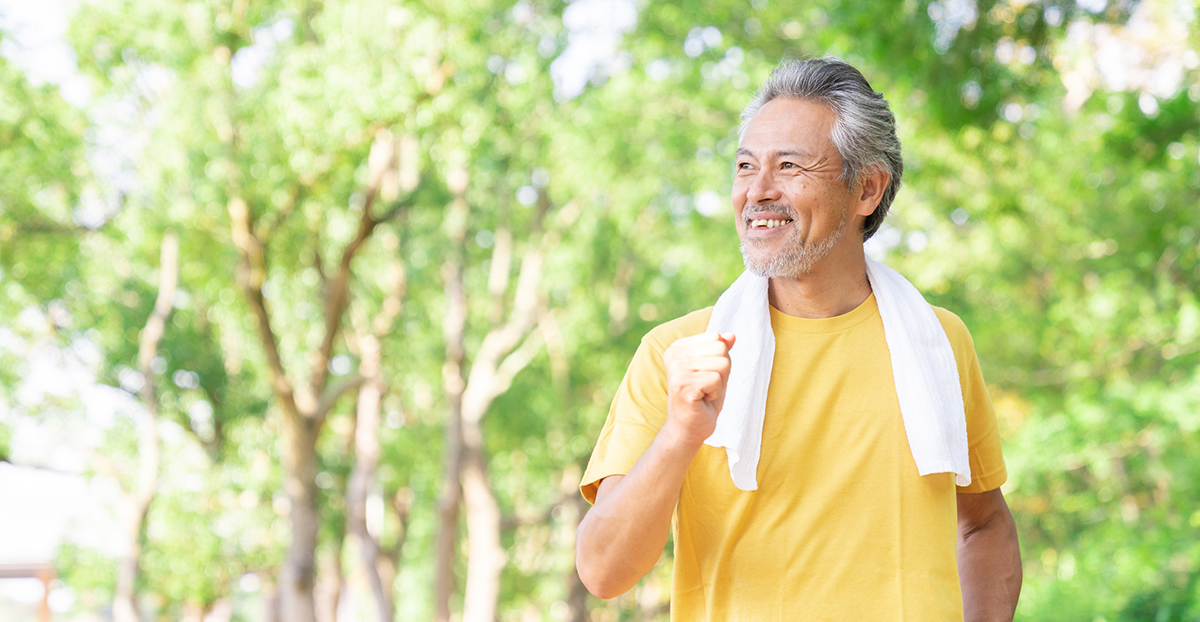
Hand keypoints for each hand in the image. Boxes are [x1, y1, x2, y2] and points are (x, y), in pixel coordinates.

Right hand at [662, 332, 734, 447]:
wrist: (688, 428)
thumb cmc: (702, 399)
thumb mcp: (715, 370)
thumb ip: (721, 351)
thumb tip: (731, 335)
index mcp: (678, 347)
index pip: (716, 337)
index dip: (719, 359)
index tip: (706, 376)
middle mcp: (674, 355)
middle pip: (721, 348)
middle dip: (722, 371)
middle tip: (707, 387)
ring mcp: (677, 370)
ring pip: (722, 364)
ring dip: (720, 383)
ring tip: (704, 393)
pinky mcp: (684, 385)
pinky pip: (717, 379)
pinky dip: (715, 393)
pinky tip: (702, 400)